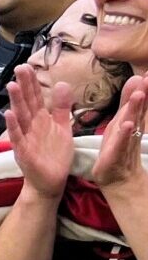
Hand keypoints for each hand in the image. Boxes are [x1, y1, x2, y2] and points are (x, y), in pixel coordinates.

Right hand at [3, 65, 73, 198]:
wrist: (51, 182)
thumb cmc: (54, 156)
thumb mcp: (63, 128)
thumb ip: (62, 107)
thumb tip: (63, 84)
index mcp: (40, 120)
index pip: (35, 98)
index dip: (32, 83)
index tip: (28, 66)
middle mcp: (31, 127)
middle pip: (27, 103)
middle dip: (23, 86)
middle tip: (19, 68)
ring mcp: (25, 139)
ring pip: (20, 117)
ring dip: (16, 102)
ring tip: (12, 85)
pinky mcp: (24, 152)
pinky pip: (18, 138)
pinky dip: (13, 126)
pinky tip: (9, 114)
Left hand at [93, 75, 147, 190]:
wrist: (119, 181)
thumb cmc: (120, 150)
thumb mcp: (122, 124)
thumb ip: (128, 103)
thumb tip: (136, 77)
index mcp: (131, 122)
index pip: (139, 103)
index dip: (145, 88)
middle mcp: (131, 131)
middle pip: (138, 111)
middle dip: (143, 94)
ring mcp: (124, 144)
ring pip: (130, 124)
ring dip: (135, 110)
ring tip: (139, 95)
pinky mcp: (114, 157)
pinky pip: (120, 144)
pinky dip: (123, 134)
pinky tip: (127, 124)